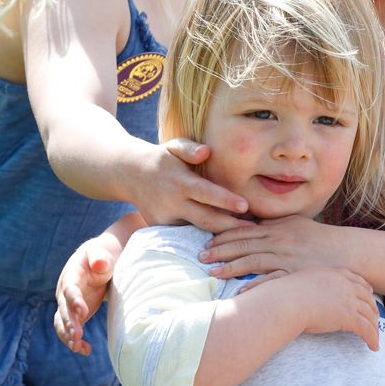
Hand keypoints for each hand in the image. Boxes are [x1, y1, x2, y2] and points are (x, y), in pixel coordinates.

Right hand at [54, 233, 118, 354]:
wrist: (100, 261)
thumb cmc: (102, 255)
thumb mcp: (102, 253)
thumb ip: (99, 257)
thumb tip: (99, 264)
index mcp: (71, 274)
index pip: (69, 289)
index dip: (74, 300)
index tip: (82, 312)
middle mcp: (65, 291)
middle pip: (63, 309)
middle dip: (69, 323)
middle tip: (77, 336)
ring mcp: (68, 304)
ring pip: (62, 322)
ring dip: (68, 336)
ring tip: (78, 348)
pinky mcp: (75, 315)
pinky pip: (71, 329)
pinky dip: (76, 341)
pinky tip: (86, 351)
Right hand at [128, 140, 249, 232]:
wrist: (130, 175)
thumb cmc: (162, 159)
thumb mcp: (173, 146)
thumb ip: (190, 148)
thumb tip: (206, 152)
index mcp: (179, 182)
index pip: (206, 193)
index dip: (226, 200)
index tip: (246, 206)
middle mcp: (172, 203)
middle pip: (206, 220)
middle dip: (230, 227)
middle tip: (254, 229)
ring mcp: (166, 219)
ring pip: (198, 231)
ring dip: (221, 235)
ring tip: (244, 235)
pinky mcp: (162, 229)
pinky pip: (187, 234)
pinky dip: (205, 237)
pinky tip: (224, 239)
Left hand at [200, 214, 349, 277]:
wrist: (347, 253)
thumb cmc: (322, 240)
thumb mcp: (298, 224)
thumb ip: (276, 224)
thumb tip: (256, 224)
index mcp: (277, 227)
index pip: (244, 229)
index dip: (223, 235)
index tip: (208, 241)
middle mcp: (279, 240)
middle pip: (242, 244)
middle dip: (219, 250)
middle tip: (200, 256)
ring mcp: (286, 258)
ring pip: (252, 260)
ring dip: (230, 267)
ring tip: (212, 273)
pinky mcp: (294, 274)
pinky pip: (270, 280)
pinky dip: (254, 285)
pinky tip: (240, 292)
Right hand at [284, 267, 380, 349]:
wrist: (285, 303)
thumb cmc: (283, 296)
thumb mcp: (297, 283)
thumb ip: (304, 286)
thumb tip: (293, 291)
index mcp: (333, 274)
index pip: (355, 280)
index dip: (365, 288)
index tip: (369, 294)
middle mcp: (344, 285)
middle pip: (367, 297)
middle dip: (373, 309)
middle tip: (375, 319)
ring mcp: (349, 300)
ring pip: (369, 315)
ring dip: (374, 327)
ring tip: (375, 338)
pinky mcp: (349, 317)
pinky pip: (366, 329)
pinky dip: (373, 338)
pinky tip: (374, 347)